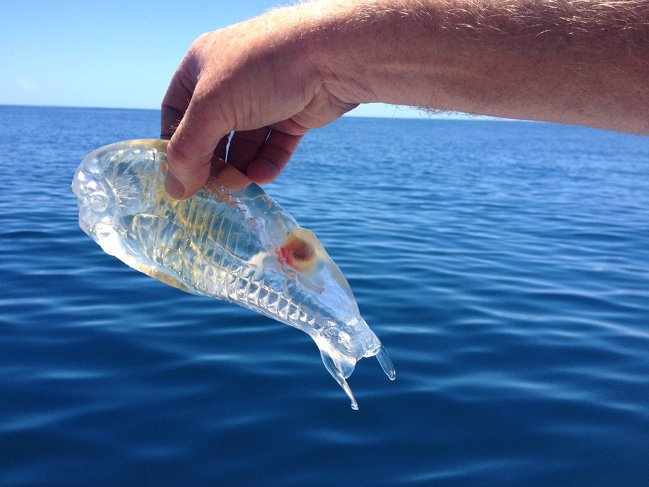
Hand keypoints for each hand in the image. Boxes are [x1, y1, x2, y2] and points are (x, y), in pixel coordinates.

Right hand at [161, 7, 358, 198]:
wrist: (329, 55)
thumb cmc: (261, 69)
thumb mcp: (211, 108)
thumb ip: (188, 150)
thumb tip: (176, 190)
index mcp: (201, 68)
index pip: (175, 113)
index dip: (174, 145)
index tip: (179, 176)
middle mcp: (230, 83)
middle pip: (210, 134)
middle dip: (211, 163)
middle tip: (212, 190)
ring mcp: (263, 100)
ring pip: (244, 146)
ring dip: (240, 169)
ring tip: (240, 185)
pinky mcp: (292, 116)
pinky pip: (273, 148)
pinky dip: (267, 164)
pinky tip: (262, 176)